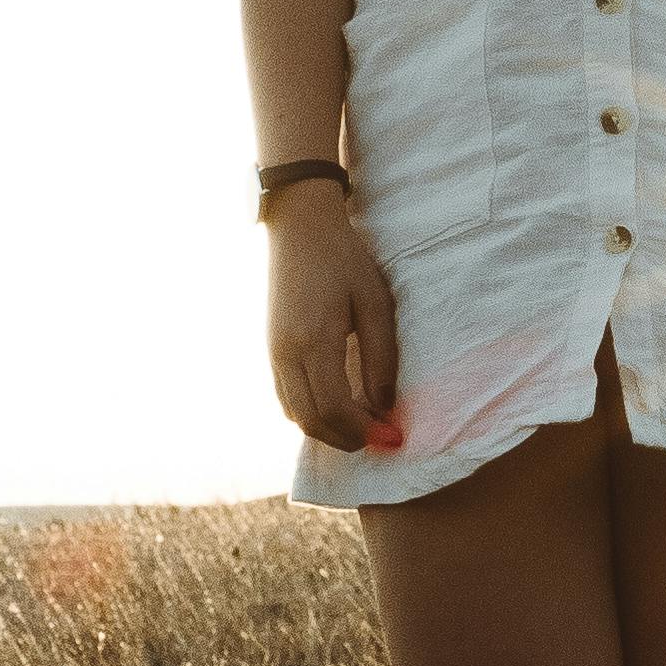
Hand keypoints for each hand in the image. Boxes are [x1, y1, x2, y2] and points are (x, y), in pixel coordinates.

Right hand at [265, 194, 402, 451]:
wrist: (300, 226)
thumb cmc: (344, 260)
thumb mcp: (375, 304)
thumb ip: (381, 359)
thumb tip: (385, 408)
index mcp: (314, 341)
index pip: (335, 409)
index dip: (365, 432)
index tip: (394, 438)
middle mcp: (286, 354)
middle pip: (311, 421)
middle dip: (347, 439)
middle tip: (382, 438)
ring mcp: (273, 353)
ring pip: (295, 414)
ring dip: (328, 430)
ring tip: (364, 424)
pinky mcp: (271, 349)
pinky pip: (286, 398)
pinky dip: (311, 413)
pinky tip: (339, 407)